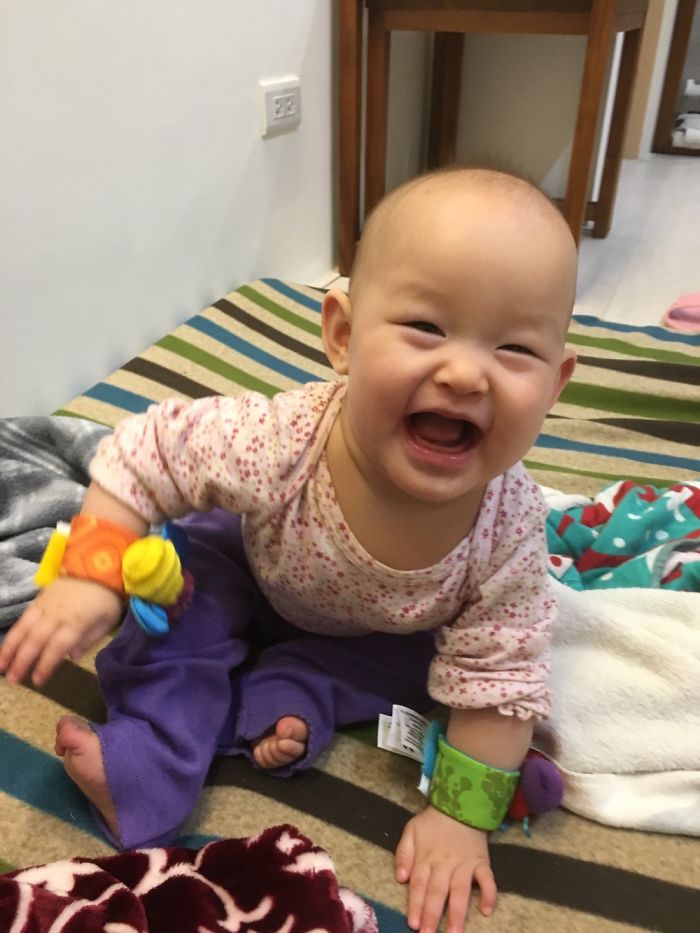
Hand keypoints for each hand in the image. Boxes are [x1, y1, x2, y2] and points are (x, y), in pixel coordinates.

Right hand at [0, 577, 122, 685]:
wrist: (98, 567)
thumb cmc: (105, 599)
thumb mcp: (107, 621)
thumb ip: (89, 640)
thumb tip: (71, 656)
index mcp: (77, 621)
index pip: (58, 646)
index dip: (46, 664)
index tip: (38, 681)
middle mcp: (57, 613)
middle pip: (37, 639)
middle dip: (23, 661)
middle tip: (13, 680)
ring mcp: (45, 605)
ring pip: (24, 628)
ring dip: (11, 648)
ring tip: (1, 667)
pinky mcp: (39, 599)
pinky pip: (23, 618)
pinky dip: (12, 633)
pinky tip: (6, 647)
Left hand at [395, 805, 495, 932]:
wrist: (461, 805)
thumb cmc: (433, 823)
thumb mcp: (411, 831)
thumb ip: (403, 854)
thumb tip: (400, 878)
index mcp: (426, 858)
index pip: (419, 885)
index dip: (415, 905)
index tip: (413, 924)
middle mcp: (445, 864)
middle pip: (438, 892)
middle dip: (433, 915)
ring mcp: (465, 864)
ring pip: (461, 891)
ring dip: (458, 913)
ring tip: (455, 932)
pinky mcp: (482, 862)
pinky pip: (488, 880)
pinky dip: (489, 894)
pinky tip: (486, 910)